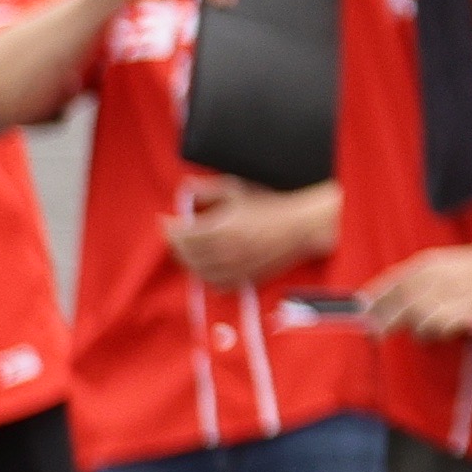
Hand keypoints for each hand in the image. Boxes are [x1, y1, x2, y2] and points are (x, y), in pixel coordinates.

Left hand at [164, 178, 340, 282]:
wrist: (305, 224)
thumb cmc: (274, 203)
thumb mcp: (238, 188)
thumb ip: (208, 190)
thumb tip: (186, 189)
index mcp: (221, 227)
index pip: (180, 235)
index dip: (169, 227)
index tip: (167, 220)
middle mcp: (226, 250)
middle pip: (186, 255)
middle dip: (176, 244)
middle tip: (176, 234)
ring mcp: (237, 266)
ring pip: (199, 271)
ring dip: (189, 261)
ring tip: (189, 249)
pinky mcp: (248, 276)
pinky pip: (218, 283)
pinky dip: (208, 276)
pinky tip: (208, 265)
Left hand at [363, 239, 471, 340]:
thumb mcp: (439, 263)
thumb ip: (414, 280)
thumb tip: (386, 299)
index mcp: (422, 267)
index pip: (387, 289)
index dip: (372, 305)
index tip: (363, 317)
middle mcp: (430, 280)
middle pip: (396, 310)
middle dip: (384, 324)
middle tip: (377, 335)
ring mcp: (446, 295)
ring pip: (418, 323)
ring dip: (420, 330)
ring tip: (430, 328)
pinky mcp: (463, 309)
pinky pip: (440, 329)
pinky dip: (441, 331)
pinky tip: (448, 328)